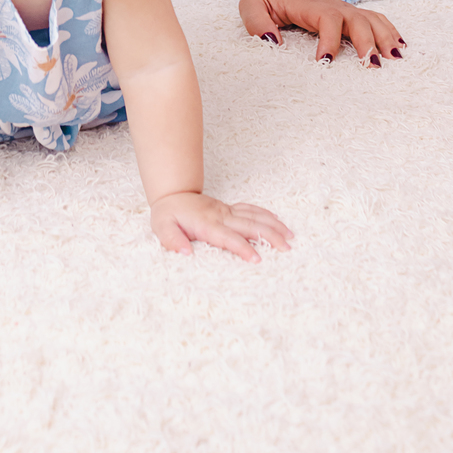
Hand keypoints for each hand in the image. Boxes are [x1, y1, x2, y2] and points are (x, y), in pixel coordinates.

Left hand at [150, 192, 293, 262]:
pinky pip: (251, 210)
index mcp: (206, 224)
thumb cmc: (168, 213)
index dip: (242, 248)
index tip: (257, 259)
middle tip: (286, 249)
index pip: (228, 237)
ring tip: (290, 237)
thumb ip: (171, 240)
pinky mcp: (229, 209)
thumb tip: (185, 253)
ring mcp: (227, 211)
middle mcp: (220, 216)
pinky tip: (278, 222)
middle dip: (269, 236)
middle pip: (249, 226)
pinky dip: (266, 215)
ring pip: (254, 216)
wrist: (172, 192)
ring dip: (273, 226)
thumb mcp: (162, 227)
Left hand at [239, 0, 404, 64]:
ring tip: (395, 59)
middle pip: (358, 20)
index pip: (327, 20)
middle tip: (372, 66)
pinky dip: (390, 31)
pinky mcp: (350, 15)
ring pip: (372, 20)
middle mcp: (333, 7)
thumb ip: (257, 22)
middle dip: (367, 42)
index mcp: (310, 6)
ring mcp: (345, 10)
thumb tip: (272, 42)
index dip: (329, 40)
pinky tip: (400, 47)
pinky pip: (376, 20)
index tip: (324, 61)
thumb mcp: (252, 4)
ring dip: (385, 38)